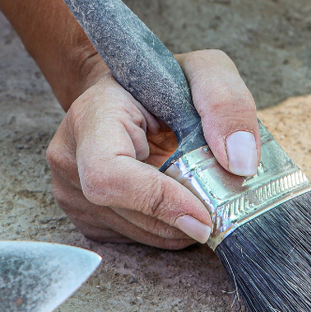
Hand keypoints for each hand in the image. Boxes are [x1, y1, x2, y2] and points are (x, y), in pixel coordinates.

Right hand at [47, 50, 260, 247]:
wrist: (126, 95)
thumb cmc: (160, 82)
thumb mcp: (203, 71)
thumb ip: (225, 102)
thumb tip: (241, 162)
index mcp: (91, 115)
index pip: (108, 175)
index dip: (157, 201)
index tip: (204, 215)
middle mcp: (69, 157)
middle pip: (128, 212)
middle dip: (183, 215)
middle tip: (218, 201)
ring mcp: (70, 193)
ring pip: (137, 234)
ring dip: (180, 225)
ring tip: (199, 193)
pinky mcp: (86, 218)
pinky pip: (135, 240)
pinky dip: (169, 229)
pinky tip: (179, 200)